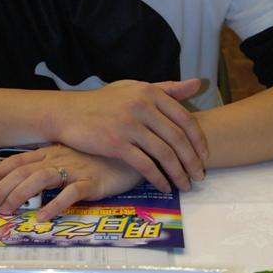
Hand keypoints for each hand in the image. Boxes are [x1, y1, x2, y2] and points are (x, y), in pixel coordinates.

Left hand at [0, 144, 141, 221]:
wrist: (136, 150)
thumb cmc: (103, 155)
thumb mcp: (74, 156)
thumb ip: (54, 164)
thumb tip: (31, 178)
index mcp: (52, 152)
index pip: (18, 160)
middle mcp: (59, 158)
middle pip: (22, 172)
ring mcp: (75, 168)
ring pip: (40, 179)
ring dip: (20, 195)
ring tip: (7, 211)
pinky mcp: (92, 181)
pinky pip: (70, 194)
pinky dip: (54, 205)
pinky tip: (42, 218)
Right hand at [52, 78, 206, 191]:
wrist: (68, 113)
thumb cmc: (103, 102)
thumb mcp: (134, 88)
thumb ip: (167, 89)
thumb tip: (198, 84)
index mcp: (150, 93)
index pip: (184, 119)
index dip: (199, 140)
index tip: (204, 156)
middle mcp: (142, 106)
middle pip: (177, 139)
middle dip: (192, 161)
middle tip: (199, 176)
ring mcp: (129, 125)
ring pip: (164, 154)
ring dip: (178, 174)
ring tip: (185, 185)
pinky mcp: (116, 144)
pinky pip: (145, 165)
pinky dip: (158, 179)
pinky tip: (164, 187)